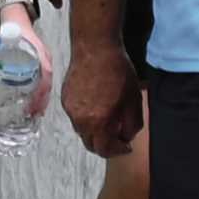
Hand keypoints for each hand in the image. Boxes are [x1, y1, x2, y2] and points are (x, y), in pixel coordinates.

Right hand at [63, 42, 140, 157]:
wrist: (95, 47)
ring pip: (82, 130)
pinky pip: (75, 117)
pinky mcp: (64, 98)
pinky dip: (86, 118)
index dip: (117, 151)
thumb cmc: (118, 71)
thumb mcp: (134, 100)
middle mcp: (80, 119)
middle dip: (105, 145)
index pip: (104, 150)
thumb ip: (131, 125)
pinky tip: (96, 105)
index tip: (126, 146)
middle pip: (90, 144)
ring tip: (107, 119)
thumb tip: (125, 137)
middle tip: (118, 137)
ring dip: (95, 131)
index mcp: (98, 122)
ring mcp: (70, 109)